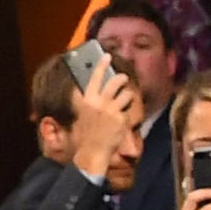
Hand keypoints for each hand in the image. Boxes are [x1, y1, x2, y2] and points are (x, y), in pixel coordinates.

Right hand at [69, 62, 137, 177]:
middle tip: (124, 79)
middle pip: (116, 81)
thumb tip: (92, 95)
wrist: (92, 153)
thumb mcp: (81, 117)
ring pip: (127, 94)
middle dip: (122, 79)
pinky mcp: (121, 119)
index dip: (102, 65)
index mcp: (87, 100)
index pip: (95, 78)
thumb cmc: (85, 137)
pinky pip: (129, 112)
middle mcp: (99, 102)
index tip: (107, 56)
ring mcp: (111, 110)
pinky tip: (121, 124)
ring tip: (123, 104)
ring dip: (128, 97)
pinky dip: (127, 116)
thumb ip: (88, 104)